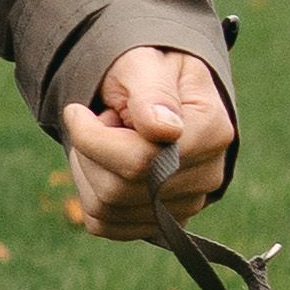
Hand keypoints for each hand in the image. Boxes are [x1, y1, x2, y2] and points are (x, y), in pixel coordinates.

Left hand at [62, 46, 235, 239]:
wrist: (158, 89)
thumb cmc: (150, 72)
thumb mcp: (145, 65)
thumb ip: (152, 92)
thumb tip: (164, 130)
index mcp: (212, 132)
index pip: (139, 160)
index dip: (92, 137)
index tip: (77, 111)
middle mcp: (208, 175)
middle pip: (117, 188)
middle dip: (89, 152)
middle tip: (100, 121)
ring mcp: (189, 204)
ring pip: (106, 209)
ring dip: (88, 170)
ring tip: (108, 139)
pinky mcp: (164, 222)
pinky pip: (106, 224)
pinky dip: (90, 192)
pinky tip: (105, 164)